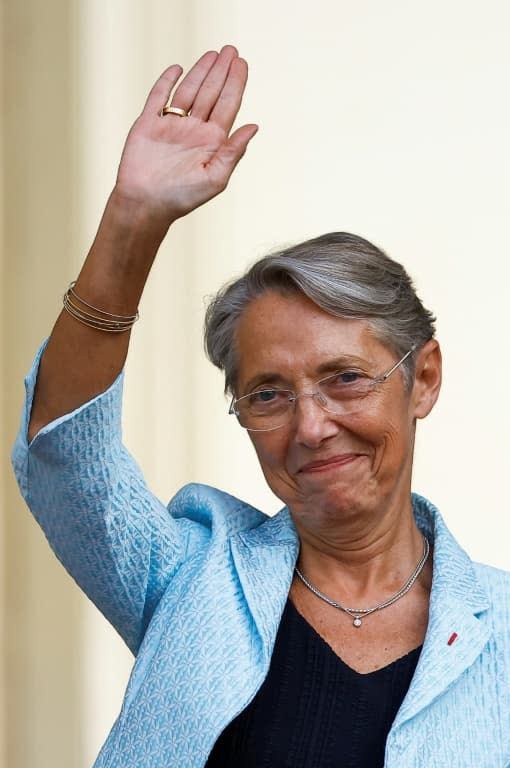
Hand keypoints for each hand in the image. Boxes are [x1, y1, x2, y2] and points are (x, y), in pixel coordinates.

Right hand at [115, 45, 257, 223]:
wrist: (145, 204)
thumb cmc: (182, 198)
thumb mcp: (215, 179)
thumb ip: (234, 151)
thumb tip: (254, 126)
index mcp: (212, 142)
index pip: (228, 105)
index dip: (236, 83)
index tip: (242, 63)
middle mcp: (194, 130)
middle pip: (211, 93)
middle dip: (222, 71)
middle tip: (231, 50)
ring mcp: (171, 125)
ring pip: (188, 91)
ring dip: (200, 72)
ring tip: (213, 54)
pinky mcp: (149, 124)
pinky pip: (159, 98)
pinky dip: (167, 82)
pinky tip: (178, 69)